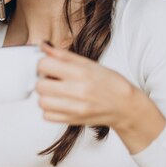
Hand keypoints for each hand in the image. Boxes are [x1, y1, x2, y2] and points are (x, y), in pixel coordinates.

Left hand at [36, 42, 165, 152]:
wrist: (125, 106)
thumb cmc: (109, 83)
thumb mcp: (89, 63)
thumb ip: (63, 55)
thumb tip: (42, 45)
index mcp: (81, 73)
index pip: (44, 65)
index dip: (43, 63)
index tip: (49, 65)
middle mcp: (77, 91)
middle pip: (40, 85)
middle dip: (42, 80)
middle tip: (52, 78)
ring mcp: (74, 109)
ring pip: (41, 102)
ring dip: (45, 96)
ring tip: (55, 91)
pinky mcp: (72, 121)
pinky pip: (47, 116)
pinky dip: (49, 109)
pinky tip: (59, 102)